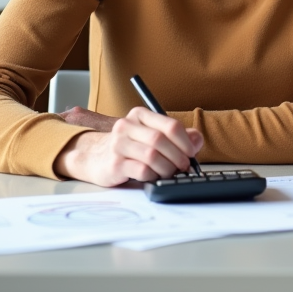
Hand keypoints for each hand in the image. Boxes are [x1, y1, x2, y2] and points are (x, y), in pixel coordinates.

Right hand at [53, 106, 203, 186]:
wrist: (95, 158)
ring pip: (152, 155)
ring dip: (167, 167)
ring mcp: (118, 144)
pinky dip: (153, 175)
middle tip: (184, 166)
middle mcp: (126, 126)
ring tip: (170, 173)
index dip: (186, 141)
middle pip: (161, 140)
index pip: (170, 125)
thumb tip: (196, 141)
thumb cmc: (131, 147)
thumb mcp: (152, 135)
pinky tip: (154, 176)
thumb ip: (177, 136)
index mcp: (140, 115)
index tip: (191, 152)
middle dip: (178, 156)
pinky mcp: (114, 164)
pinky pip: (142, 170)